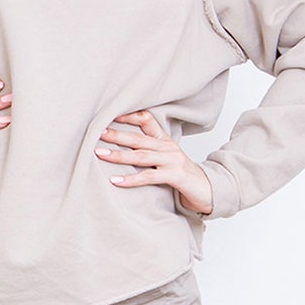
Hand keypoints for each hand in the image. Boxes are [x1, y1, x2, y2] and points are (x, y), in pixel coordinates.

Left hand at [94, 109, 213, 215]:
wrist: (207, 190)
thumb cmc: (182, 176)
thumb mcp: (165, 159)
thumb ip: (148, 150)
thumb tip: (121, 146)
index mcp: (164, 140)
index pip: (146, 119)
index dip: (128, 116)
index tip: (108, 115)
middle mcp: (168, 147)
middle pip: (138, 137)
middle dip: (116, 135)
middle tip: (96, 133)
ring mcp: (172, 161)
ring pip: (142, 155)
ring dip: (119, 155)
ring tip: (100, 154)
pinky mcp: (175, 176)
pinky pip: (150, 176)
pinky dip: (132, 179)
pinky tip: (116, 180)